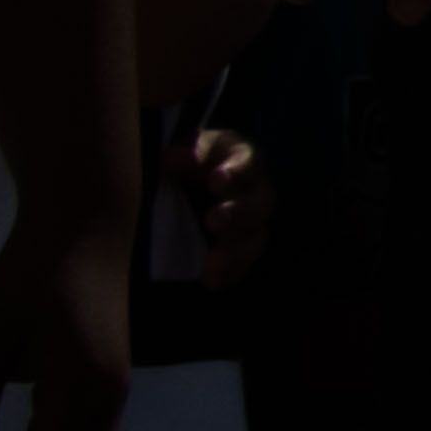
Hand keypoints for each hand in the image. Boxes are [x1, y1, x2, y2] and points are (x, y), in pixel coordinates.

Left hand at [174, 126, 274, 290]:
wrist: (191, 188)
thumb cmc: (192, 163)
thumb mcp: (188, 150)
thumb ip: (185, 152)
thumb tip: (171, 158)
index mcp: (244, 161)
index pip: (247, 164)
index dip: (235, 173)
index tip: (216, 181)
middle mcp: (257, 192)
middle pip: (259, 204)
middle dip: (238, 214)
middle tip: (214, 221)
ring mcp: (254, 224)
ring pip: (256, 238)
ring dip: (235, 250)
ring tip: (212, 263)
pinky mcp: (243, 250)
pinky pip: (244, 265)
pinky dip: (230, 273)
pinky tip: (211, 280)